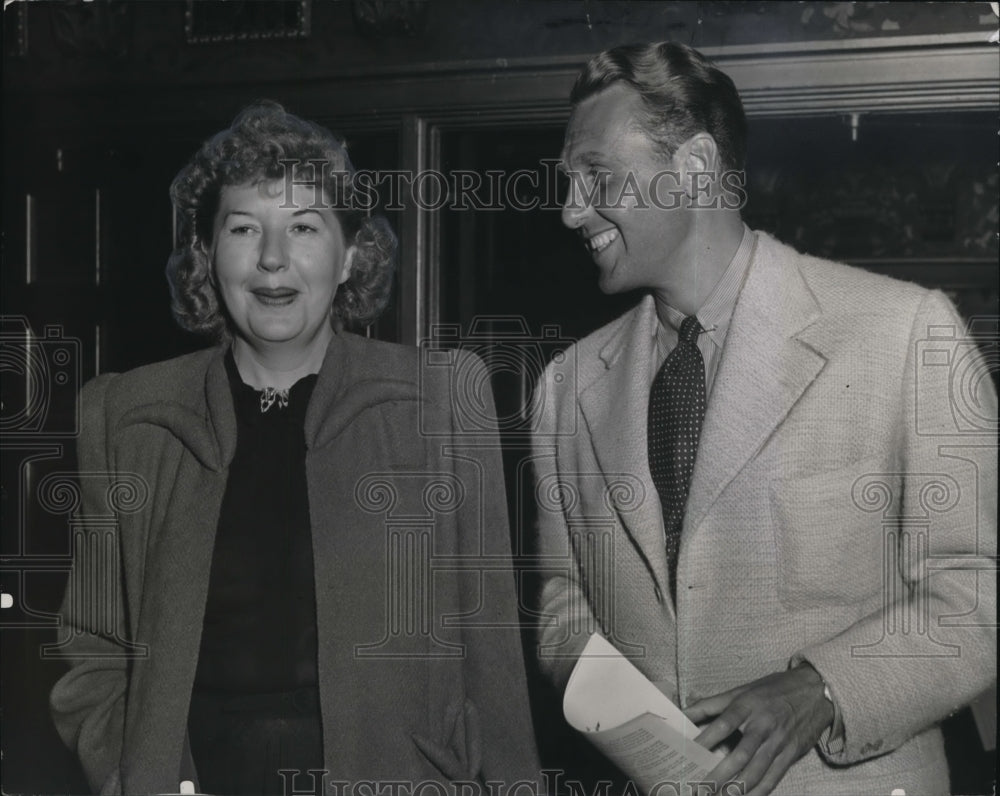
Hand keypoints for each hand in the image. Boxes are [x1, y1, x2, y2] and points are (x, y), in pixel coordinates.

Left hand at [685, 664, 833, 795]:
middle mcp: (762, 726)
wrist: (816, 691)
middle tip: (699, 788)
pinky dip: (758, 792)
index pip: (723, 725)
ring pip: (755, 773)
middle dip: (718, 776)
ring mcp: (778, 743)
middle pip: (739, 756)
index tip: (686, 754)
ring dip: (736, 790)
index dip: (704, 740)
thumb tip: (682, 711)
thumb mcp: (741, 689)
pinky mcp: (790, 755)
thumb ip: (711, 703)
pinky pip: (772, 779)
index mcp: (747, 706)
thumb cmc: (773, 689)